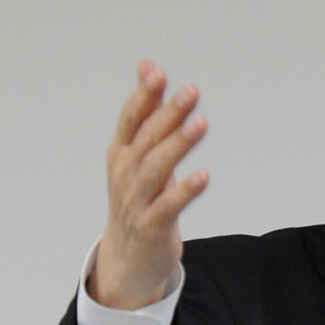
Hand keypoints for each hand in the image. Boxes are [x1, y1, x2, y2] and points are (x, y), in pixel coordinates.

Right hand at [91, 60, 209, 309]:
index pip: (130, 120)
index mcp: (120, 154)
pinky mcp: (152, 226)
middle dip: (168, 115)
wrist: (128, 258)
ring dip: (178, 146)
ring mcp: (136, 201)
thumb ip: (147, 111)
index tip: (159, 74)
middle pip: (147, 140)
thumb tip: (148, 66)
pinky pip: (168, 206)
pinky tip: (204, 177)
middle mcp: (125, 175)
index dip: (143, 97)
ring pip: (156, 169)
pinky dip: (185, 191)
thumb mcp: (137, 154)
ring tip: (200, 125)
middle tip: (191, 92)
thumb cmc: (138, 198)